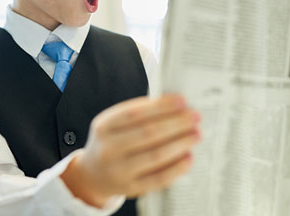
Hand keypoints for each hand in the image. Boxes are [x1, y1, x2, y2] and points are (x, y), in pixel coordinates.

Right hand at [60, 94, 200, 206]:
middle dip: (176, 123)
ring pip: (156, 155)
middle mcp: (108, 149)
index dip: (161, 106)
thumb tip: (173, 105)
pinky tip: (189, 156)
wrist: (93, 174)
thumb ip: (137, 113)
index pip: (135, 113)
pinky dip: (177, 166)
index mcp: (103, 126)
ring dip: (181, 143)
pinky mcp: (131, 188)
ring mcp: (119, 171)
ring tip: (196, 134)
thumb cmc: (111, 142)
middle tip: (195, 117)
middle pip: (148, 133)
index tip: (182, 101)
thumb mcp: (113, 124)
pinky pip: (159, 178)